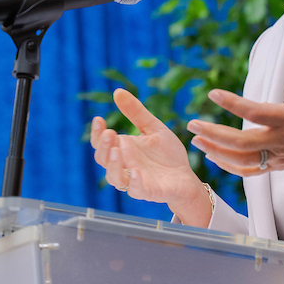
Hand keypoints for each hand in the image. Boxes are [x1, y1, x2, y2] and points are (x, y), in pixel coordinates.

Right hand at [91, 89, 211, 225]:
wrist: (186, 176)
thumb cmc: (167, 154)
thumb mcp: (153, 128)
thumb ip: (136, 113)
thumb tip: (117, 91)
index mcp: (123, 149)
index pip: (102, 143)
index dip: (97, 133)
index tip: (98, 119)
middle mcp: (124, 165)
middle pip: (103, 159)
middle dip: (103, 147)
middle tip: (109, 133)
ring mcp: (134, 180)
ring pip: (114, 177)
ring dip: (113, 165)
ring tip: (117, 150)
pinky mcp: (148, 192)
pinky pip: (135, 190)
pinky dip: (134, 183)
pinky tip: (135, 172)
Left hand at [187, 42, 283, 190]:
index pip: (256, 112)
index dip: (233, 103)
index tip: (213, 94)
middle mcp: (281, 140)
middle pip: (241, 142)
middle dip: (214, 134)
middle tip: (192, 125)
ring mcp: (278, 155)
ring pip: (242, 160)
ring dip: (216, 151)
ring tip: (196, 140)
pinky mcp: (278, 165)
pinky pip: (250, 171)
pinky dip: (230, 166)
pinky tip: (214, 157)